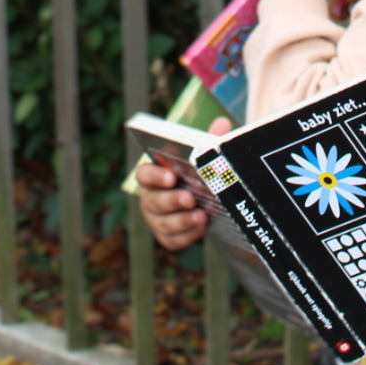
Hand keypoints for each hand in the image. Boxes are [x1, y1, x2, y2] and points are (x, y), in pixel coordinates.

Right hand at [136, 118, 231, 250]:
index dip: (155, 176)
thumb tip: (222, 123)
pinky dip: (187, 236)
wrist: (200, 201)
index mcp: (153, 176)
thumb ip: (208, 140)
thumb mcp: (200, 157)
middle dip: (172, 200)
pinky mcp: (167, 238)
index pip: (143, 174)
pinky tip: (201, 229)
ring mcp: (156, 220)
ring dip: (182, 221)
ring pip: (163, 224)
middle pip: (154, 201)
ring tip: (202, 216)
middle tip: (190, 198)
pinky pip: (173, 241)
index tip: (172, 176)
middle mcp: (150, 198)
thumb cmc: (195, 175)